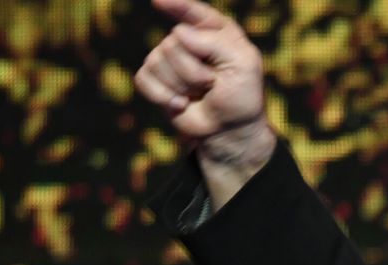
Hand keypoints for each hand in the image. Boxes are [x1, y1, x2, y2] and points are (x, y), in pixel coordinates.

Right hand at [136, 0, 274, 204]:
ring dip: (181, 85)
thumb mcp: (244, 66)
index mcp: (217, 31)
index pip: (194, 12)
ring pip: (157, 61)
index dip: (177, 5)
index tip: (160, 3)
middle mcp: (190, 40)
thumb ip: (217, 43)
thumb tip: (180, 33)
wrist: (228, 130)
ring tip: (198, 94)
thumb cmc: (241, 97)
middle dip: (193, 70)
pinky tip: (181, 104)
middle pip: (174, 43)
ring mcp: (168, 58)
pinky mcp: (153, 78)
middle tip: (211, 84)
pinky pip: (144, 78)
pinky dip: (163, 96)